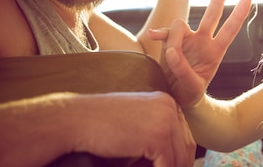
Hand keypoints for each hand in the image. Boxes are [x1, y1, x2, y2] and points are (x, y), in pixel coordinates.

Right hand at [71, 91, 194, 166]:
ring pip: (179, 159)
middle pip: (185, 147)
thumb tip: (171, 159)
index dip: (178, 157)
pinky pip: (167, 165)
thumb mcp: (135, 124)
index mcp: (166, 102)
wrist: (76, 120)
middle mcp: (170, 107)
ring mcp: (166, 120)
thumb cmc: (100, 125)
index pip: (184, 135)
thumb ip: (154, 133)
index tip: (169, 166)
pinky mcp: (158, 136)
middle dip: (177, 165)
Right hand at [151, 0, 251, 107]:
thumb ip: (184, 70)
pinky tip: (152, 36)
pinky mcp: (171, 41)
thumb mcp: (191, 87)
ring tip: (170, 60)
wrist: (176, 97)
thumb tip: (173, 53)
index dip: (239, 14)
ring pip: (181, 24)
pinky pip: (165, 32)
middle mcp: (203, 41)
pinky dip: (159, 33)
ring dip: (174, 40)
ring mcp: (187, 40)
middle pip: (212, 14)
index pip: (230, 30)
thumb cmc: (189, 93)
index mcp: (215, 52)